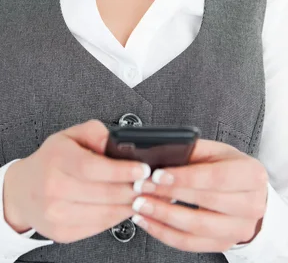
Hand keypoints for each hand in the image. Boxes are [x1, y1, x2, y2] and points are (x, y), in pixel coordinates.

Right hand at [3, 119, 159, 242]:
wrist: (22, 191)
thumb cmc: (50, 161)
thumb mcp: (69, 136)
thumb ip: (94, 132)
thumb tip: (116, 140)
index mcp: (57, 160)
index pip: (93, 167)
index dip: (121, 170)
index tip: (143, 169)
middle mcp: (54, 188)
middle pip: (104, 193)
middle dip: (134, 189)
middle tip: (152, 184)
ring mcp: (57, 214)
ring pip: (105, 213)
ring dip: (130, 205)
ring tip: (145, 196)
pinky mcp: (63, 233)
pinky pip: (99, 226)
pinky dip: (117, 217)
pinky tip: (126, 206)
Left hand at [129, 138, 267, 252]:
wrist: (247, 191)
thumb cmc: (227, 166)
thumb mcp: (214, 150)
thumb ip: (190, 150)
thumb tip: (158, 153)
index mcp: (251, 174)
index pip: (216, 178)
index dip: (185, 178)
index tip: (157, 175)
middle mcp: (251, 204)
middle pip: (205, 203)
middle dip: (168, 195)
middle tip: (141, 188)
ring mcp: (239, 228)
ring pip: (197, 228)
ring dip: (163, 217)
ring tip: (140, 205)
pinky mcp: (224, 243)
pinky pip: (190, 243)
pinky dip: (164, 233)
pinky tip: (147, 221)